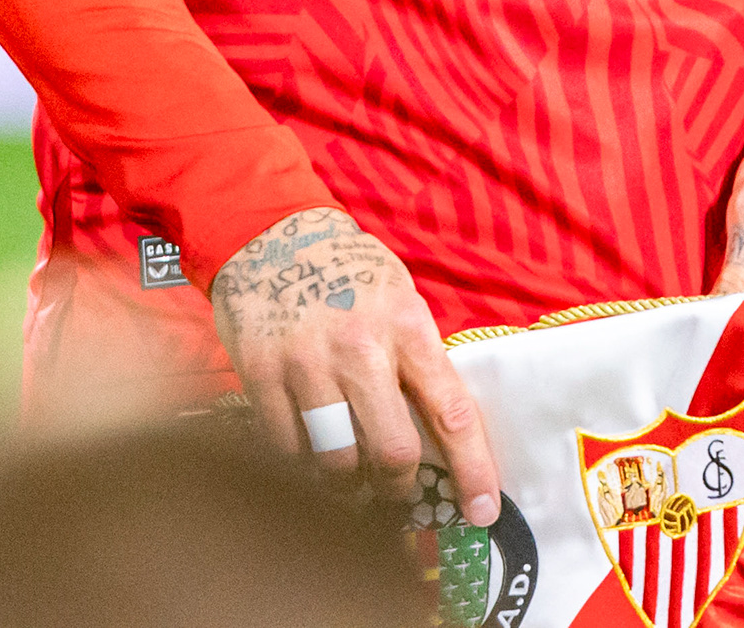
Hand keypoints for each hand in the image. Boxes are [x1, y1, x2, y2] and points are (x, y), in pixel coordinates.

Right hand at [211, 207, 501, 525]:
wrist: (269, 232)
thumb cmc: (348, 273)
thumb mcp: (400, 298)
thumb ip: (419, 360)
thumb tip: (445, 435)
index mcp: (407, 327)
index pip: (451, 412)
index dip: (472, 470)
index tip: (481, 511)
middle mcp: (360, 347)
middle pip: (392, 452)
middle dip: (398, 487)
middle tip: (395, 491)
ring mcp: (307, 363)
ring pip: (336, 461)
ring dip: (348, 484)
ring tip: (349, 478)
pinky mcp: (261, 374)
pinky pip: (286, 449)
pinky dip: (301, 464)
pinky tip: (307, 452)